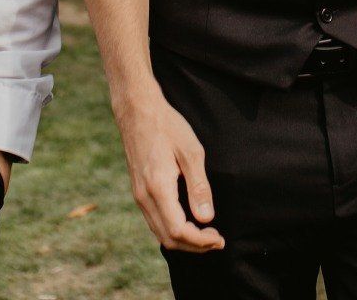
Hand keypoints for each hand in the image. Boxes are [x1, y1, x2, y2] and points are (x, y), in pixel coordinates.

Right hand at [115, 94, 223, 252]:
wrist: (138, 111)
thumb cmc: (168, 127)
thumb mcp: (191, 152)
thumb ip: (199, 187)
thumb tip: (206, 218)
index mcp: (158, 188)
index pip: (178, 231)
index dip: (200, 242)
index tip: (219, 238)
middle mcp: (144, 197)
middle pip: (168, 239)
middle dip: (194, 246)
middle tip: (216, 239)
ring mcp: (139, 195)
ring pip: (160, 233)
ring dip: (183, 240)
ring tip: (206, 234)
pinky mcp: (138, 191)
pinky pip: (154, 221)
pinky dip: (172, 230)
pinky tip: (189, 221)